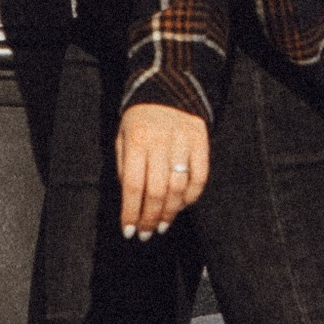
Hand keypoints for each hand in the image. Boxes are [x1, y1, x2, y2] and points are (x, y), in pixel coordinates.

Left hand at [115, 103, 209, 238]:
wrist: (166, 90)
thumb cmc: (139, 121)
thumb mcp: (123, 138)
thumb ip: (125, 168)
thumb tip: (131, 203)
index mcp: (136, 140)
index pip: (132, 185)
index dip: (131, 212)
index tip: (129, 232)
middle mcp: (160, 142)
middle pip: (156, 191)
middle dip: (150, 218)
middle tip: (147, 234)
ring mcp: (183, 141)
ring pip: (178, 187)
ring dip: (170, 212)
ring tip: (162, 225)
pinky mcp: (201, 141)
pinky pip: (199, 177)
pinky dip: (191, 196)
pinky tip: (181, 206)